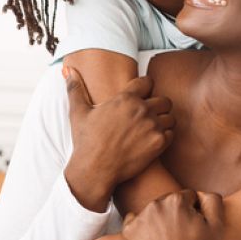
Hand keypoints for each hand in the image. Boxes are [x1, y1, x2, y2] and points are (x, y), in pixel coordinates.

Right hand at [63, 66, 174, 210]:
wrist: (95, 170)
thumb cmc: (86, 141)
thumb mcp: (78, 112)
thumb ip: (76, 89)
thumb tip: (69, 70)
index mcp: (125, 98)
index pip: (147, 82)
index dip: (146, 88)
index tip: (142, 96)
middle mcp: (141, 109)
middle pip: (164, 100)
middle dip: (158, 106)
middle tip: (149, 116)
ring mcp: (152, 126)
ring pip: (170, 117)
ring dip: (164, 122)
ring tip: (153, 129)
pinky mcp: (158, 143)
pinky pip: (171, 134)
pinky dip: (165, 137)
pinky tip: (153, 141)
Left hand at [123, 189, 223, 239]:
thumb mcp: (217, 226)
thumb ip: (212, 200)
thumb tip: (200, 194)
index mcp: (176, 201)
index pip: (187, 197)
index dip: (193, 212)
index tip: (193, 227)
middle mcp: (155, 205)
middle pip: (168, 203)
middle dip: (175, 215)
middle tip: (181, 237)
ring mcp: (140, 218)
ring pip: (153, 212)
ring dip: (159, 221)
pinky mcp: (128, 232)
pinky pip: (134, 221)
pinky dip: (142, 228)